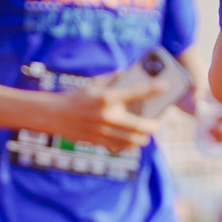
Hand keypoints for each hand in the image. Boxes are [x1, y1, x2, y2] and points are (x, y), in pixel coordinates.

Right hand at [37, 77, 156, 153]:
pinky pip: (122, 147)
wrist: (56, 115)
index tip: (165, 87)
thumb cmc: (77, 97)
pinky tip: (133, 139)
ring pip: (134, 140)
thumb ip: (113, 79)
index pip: (135, 92)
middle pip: (141, 125)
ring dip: (144, 137)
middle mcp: (107, 116)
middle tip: (158, 121)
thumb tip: (128, 73)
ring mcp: (104, 132)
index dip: (152, 89)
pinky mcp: (99, 142)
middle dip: (154, 125)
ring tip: (146, 132)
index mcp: (107, 98)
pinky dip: (131, 145)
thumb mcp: (94, 83)